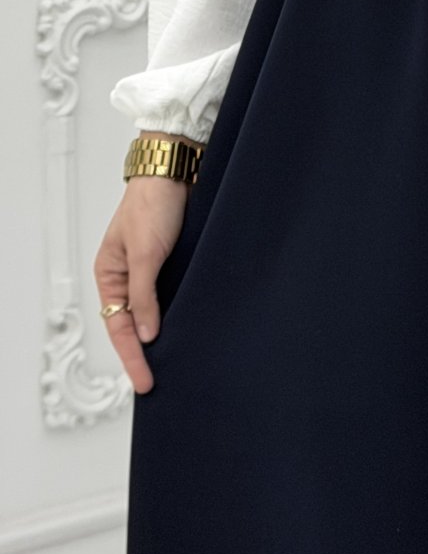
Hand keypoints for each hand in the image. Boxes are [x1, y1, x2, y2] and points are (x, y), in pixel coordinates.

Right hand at [93, 174, 190, 393]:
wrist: (177, 171)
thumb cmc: (152, 203)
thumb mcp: (144, 252)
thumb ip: (144, 294)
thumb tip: (145, 334)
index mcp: (110, 274)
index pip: (118, 326)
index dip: (132, 356)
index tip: (144, 382)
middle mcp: (129, 276)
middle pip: (134, 325)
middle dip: (145, 353)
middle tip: (159, 382)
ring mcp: (153, 270)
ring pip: (155, 312)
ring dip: (164, 334)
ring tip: (177, 365)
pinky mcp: (175, 262)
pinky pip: (174, 295)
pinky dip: (179, 314)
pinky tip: (190, 329)